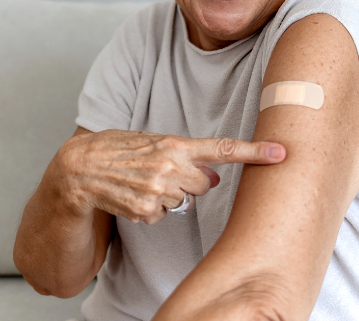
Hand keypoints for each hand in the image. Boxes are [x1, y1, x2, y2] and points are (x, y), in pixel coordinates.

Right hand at [52, 129, 286, 224]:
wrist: (77, 170)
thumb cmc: (116, 151)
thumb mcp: (151, 143)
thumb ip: (184, 155)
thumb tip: (213, 177)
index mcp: (174, 144)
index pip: (223, 149)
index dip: (255, 153)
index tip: (282, 153)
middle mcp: (169, 167)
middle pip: (204, 184)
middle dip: (191, 182)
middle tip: (163, 174)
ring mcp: (157, 191)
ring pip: (182, 202)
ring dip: (167, 197)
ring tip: (140, 183)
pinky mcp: (145, 211)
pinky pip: (161, 216)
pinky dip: (149, 210)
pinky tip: (131, 196)